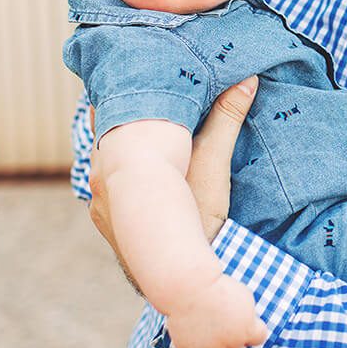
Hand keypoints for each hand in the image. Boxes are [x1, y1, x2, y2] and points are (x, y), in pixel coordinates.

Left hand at [88, 77, 257, 277]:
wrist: (184, 284)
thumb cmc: (199, 222)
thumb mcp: (214, 165)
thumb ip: (226, 119)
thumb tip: (246, 79)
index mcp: (120, 154)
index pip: (114, 106)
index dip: (123, 84)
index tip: (131, 63)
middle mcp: (101, 175)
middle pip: (103, 130)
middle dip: (121, 110)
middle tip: (137, 82)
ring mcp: (99, 202)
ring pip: (103, 159)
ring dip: (118, 142)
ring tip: (137, 122)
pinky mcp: (106, 222)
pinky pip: (106, 185)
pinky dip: (118, 172)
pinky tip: (137, 172)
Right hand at [164, 273, 269, 347]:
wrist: (187, 289)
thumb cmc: (217, 288)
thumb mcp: (244, 298)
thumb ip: (248, 319)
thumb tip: (248, 329)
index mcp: (247, 332)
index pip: (259, 337)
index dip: (252, 326)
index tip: (243, 317)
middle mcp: (231, 347)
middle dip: (233, 338)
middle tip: (221, 321)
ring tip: (209, 329)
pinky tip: (195, 333)